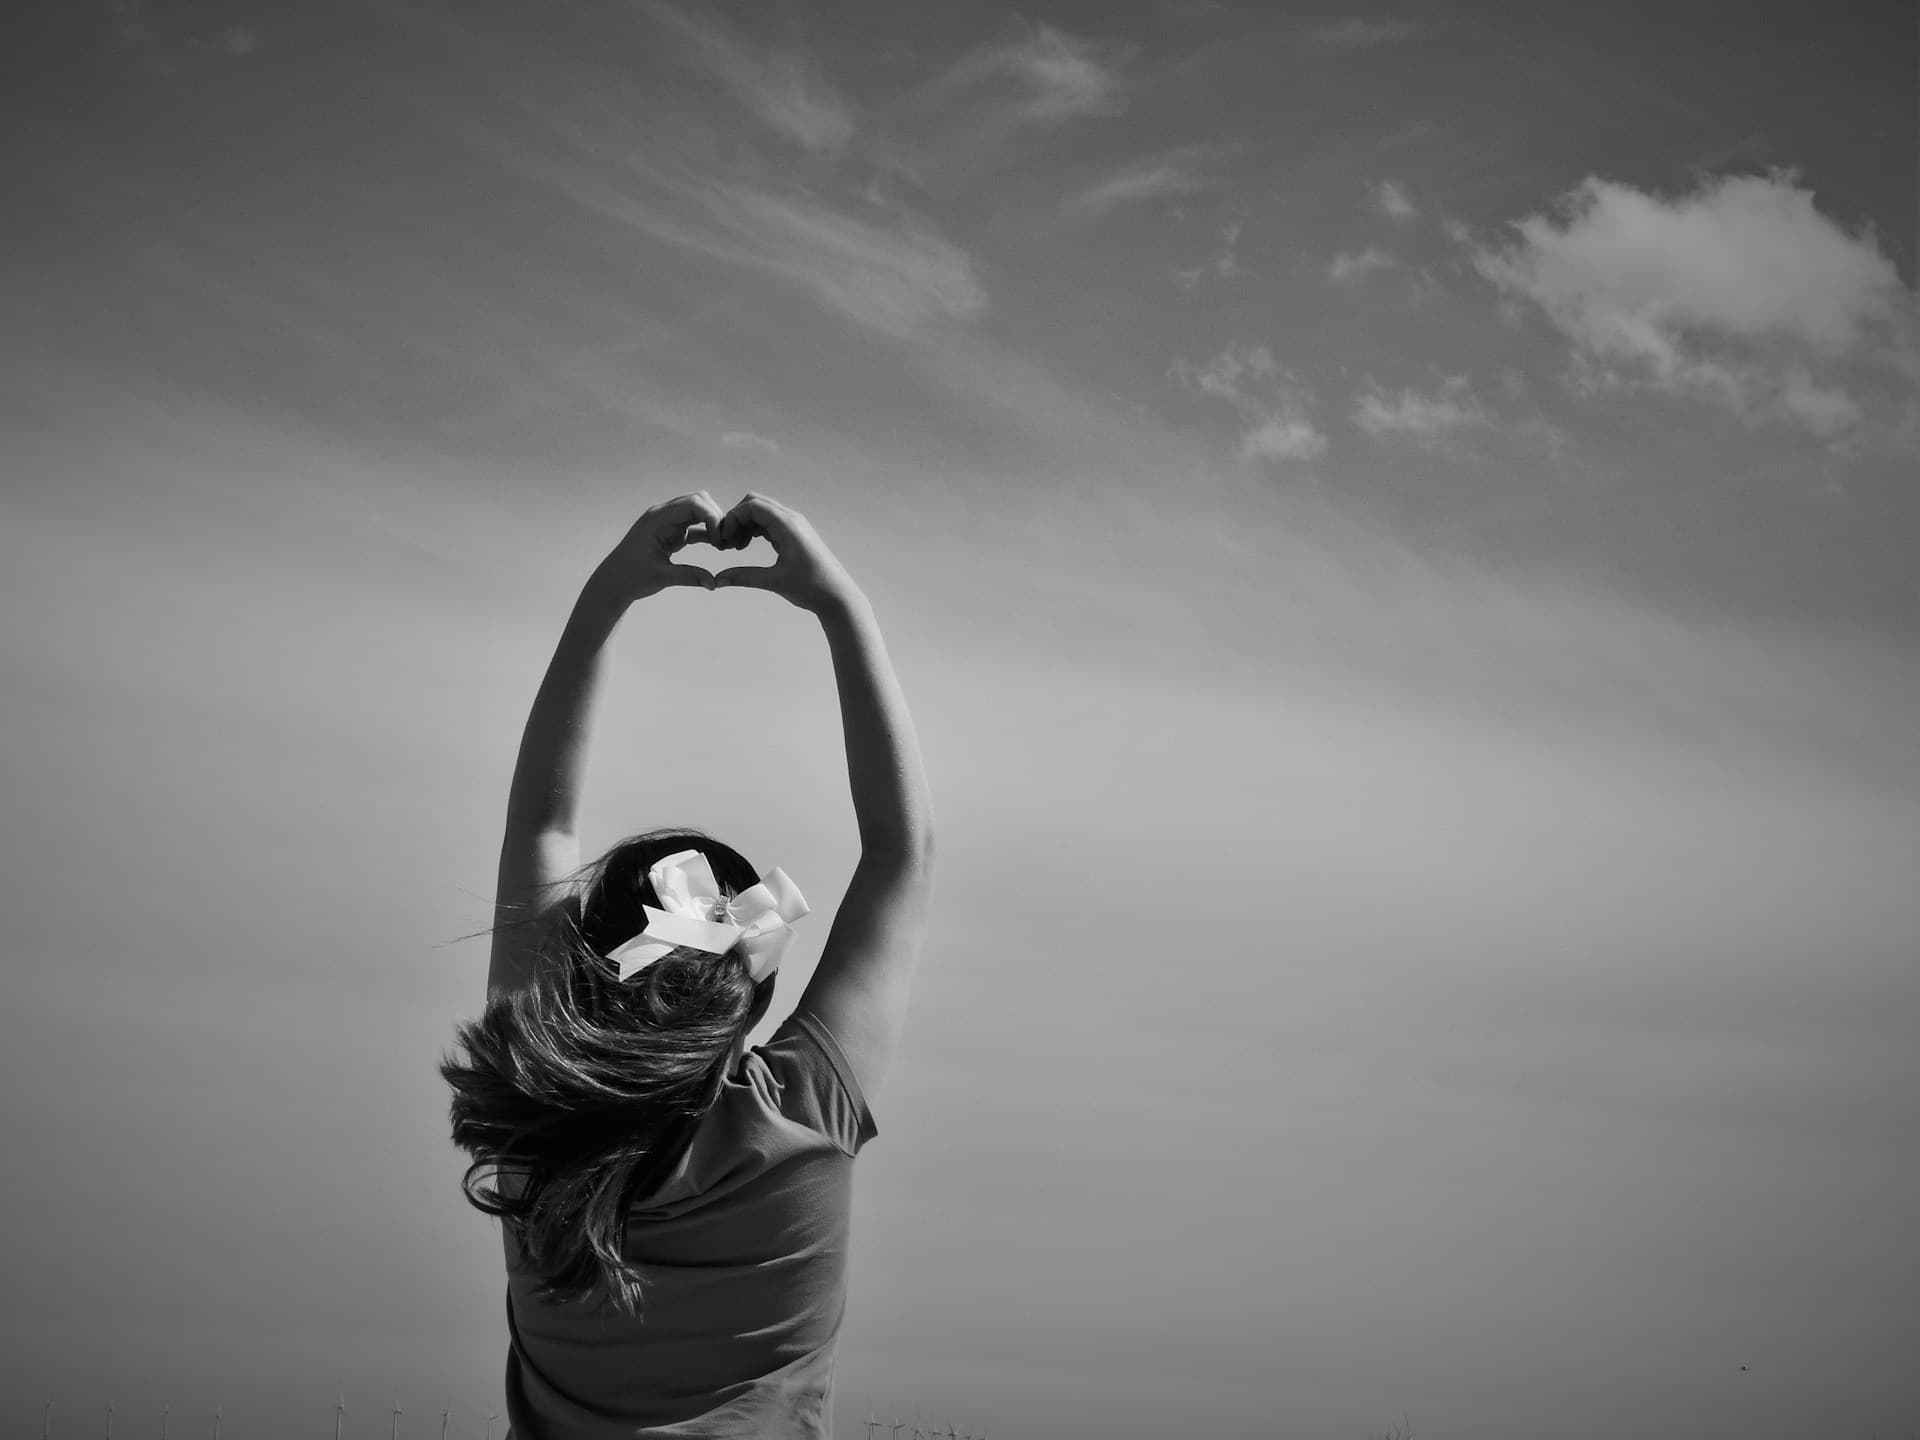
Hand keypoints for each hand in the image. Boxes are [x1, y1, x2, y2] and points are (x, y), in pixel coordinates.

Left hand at [591, 491, 726, 602]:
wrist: (614, 583)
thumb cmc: (631, 577)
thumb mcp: (660, 577)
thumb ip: (689, 577)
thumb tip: (714, 583)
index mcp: (658, 519)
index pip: (692, 503)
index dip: (712, 516)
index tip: (720, 539)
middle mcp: (663, 515)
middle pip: (698, 501)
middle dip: (716, 517)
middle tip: (725, 541)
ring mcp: (668, 523)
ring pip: (699, 511)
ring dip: (713, 524)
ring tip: (723, 545)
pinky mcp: (672, 533)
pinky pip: (695, 526)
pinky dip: (708, 533)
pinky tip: (718, 546)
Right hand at [709, 494, 858, 612]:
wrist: (838, 597)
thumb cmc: (812, 588)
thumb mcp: (774, 582)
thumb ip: (744, 577)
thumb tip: (718, 580)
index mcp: (788, 525)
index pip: (752, 505)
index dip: (732, 519)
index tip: (724, 541)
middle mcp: (792, 519)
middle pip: (755, 503)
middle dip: (737, 519)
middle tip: (727, 543)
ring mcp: (795, 526)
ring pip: (762, 512)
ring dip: (745, 524)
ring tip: (736, 547)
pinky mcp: (795, 535)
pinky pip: (770, 523)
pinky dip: (755, 530)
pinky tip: (747, 547)